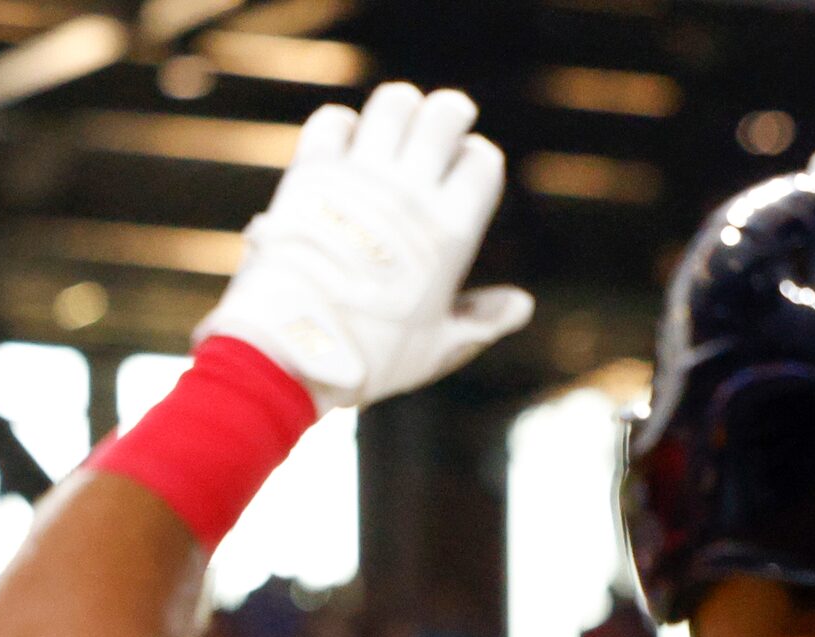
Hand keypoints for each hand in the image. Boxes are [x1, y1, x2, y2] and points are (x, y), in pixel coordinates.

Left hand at [196, 81, 532, 412]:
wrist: (293, 351)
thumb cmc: (371, 357)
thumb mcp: (437, 348)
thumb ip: (481, 321)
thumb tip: (521, 305)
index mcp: (451, 230)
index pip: (482, 159)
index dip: (475, 160)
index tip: (460, 176)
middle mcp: (411, 193)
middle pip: (445, 113)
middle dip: (447, 115)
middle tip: (434, 134)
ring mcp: (361, 177)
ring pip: (394, 102)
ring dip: (398, 111)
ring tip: (391, 135)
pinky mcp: (313, 172)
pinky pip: (334, 121)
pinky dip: (340, 128)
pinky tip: (343, 152)